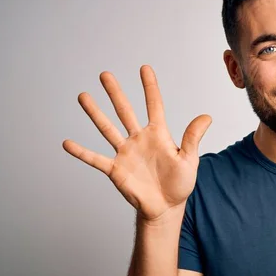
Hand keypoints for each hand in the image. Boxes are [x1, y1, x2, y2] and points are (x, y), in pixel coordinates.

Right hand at [62, 65, 211, 222]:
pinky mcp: (116, 169)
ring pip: (108, 128)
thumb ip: (193, 137)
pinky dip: (82, 152)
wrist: (166, 207)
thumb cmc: (179, 184)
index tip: (144, 68)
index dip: (150, 87)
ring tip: (83, 96)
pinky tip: (67, 143)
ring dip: (95, 113)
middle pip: (125, 111)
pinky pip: (96, 159)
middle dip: (115, 93)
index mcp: (159, 134)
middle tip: (105, 74)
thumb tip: (207, 117)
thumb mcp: (189, 159)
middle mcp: (139, 139)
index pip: (154, 105)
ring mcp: (126, 153)